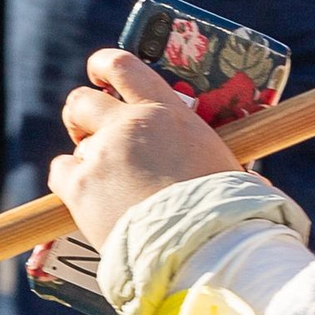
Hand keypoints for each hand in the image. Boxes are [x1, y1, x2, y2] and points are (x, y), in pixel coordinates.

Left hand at [48, 49, 237, 248]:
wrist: (204, 249)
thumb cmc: (230, 214)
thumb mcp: (233, 173)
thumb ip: (219, 163)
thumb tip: (254, 183)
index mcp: (167, 113)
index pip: (122, 65)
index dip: (103, 65)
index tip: (100, 74)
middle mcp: (129, 126)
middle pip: (83, 100)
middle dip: (82, 115)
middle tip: (90, 132)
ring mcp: (102, 155)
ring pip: (75, 143)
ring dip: (85, 157)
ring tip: (106, 183)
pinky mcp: (81, 187)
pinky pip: (60, 172)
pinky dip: (70, 183)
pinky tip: (90, 199)